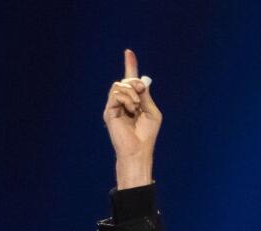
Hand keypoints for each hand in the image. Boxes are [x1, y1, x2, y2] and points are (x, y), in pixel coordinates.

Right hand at [103, 49, 161, 188]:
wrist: (138, 149)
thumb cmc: (147, 134)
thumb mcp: (152, 111)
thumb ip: (145, 95)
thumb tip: (138, 82)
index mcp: (134, 100)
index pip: (130, 80)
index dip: (130, 65)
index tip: (128, 52)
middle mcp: (122, 101)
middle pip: (126, 80)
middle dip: (135, 83)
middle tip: (141, 95)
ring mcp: (114, 106)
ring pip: (119, 85)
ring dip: (131, 93)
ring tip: (136, 107)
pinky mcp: (109, 111)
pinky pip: (115, 94)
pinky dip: (126, 99)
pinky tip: (130, 109)